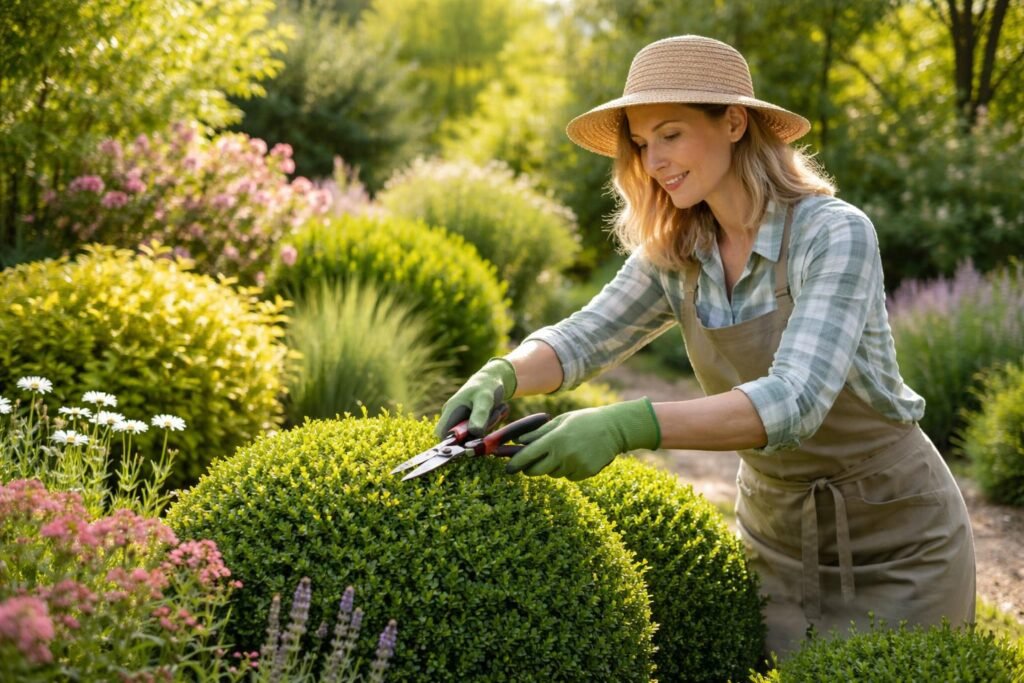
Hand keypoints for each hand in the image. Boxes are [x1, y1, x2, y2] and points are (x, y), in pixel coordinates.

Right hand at [435, 358, 517, 438]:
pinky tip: (496, 411)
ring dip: (489, 426)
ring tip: (496, 410)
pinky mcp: (472, 423)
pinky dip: (491, 424)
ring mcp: (463, 421)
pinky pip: (481, 432)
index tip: (474, 437)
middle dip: (480, 432)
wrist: (494, 379)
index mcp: (451, 410)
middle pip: (461, 438)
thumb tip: (474, 433)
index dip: (454, 441)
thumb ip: (479, 415)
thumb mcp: (485, 399)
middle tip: (494, 416)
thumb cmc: (486, 386)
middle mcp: (454, 417)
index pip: (442, 434)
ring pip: (474, 436)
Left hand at [505, 398, 660, 480]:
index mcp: (554, 439)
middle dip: (530, 468)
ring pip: (553, 473)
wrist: (614, 428)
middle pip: (536, 471)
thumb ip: (539, 433)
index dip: (515, 464)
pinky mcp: (585, 473)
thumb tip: (518, 441)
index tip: (508, 469)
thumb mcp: (560, 421)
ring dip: (553, 466)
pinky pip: (569, 476)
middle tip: (530, 464)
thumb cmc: (584, 421)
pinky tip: (578, 456)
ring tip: (565, 451)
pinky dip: (568, 469)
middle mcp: (563, 455)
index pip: (528, 456)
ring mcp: (575, 466)